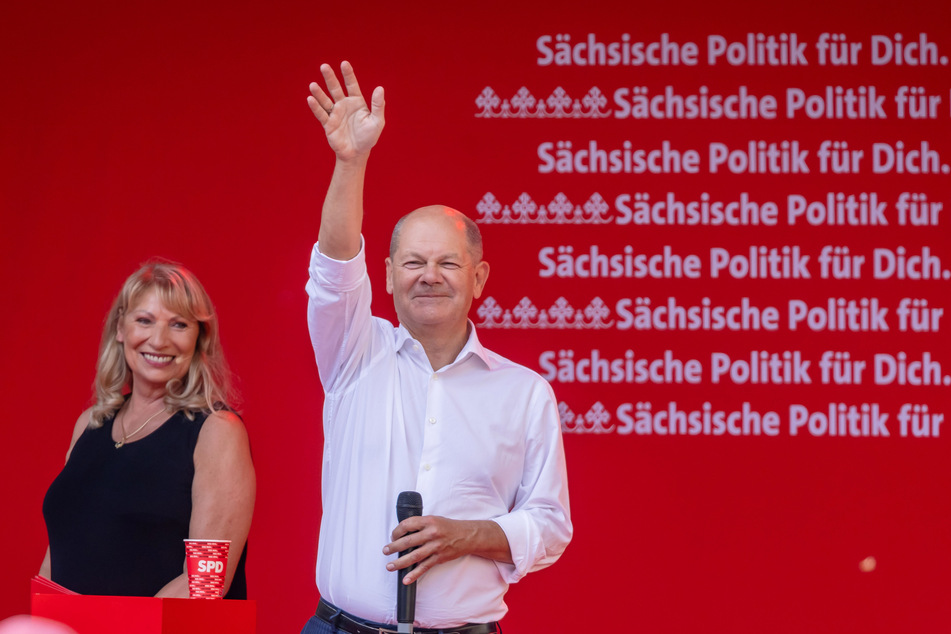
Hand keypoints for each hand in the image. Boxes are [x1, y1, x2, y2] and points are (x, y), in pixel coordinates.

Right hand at [308, 61, 384, 160]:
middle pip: (335, 88)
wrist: (356, 153)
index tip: (344, 63)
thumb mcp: (377, 122)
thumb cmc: (368, 138)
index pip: (352, 85)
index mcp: (357, 102)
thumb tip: (380, 88)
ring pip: (325, 100)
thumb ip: (378, 105)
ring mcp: (335, 114)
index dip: (348, 74)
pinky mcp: (328, 124)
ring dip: (319, 93)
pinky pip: (321, 114)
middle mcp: (344, 105)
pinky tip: (310, 99)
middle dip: (330, 78)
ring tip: (313, 85)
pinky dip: (316, 107)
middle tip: (324, 66)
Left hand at [383, 516, 511, 583]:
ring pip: (414, 556)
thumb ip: (420, 524)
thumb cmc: (448, 527)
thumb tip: (402, 533)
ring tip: (390, 566)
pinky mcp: (439, 557)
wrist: (467, 535)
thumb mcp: (434, 520)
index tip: (393, 536)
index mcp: (429, 521)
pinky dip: (414, 574)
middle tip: (385, 551)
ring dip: (400, 562)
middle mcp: (432, 533)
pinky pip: (424, 567)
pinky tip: (406, 579)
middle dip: (393, 547)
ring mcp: (436, 546)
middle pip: (408, 541)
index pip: (407, 525)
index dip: (397, 531)